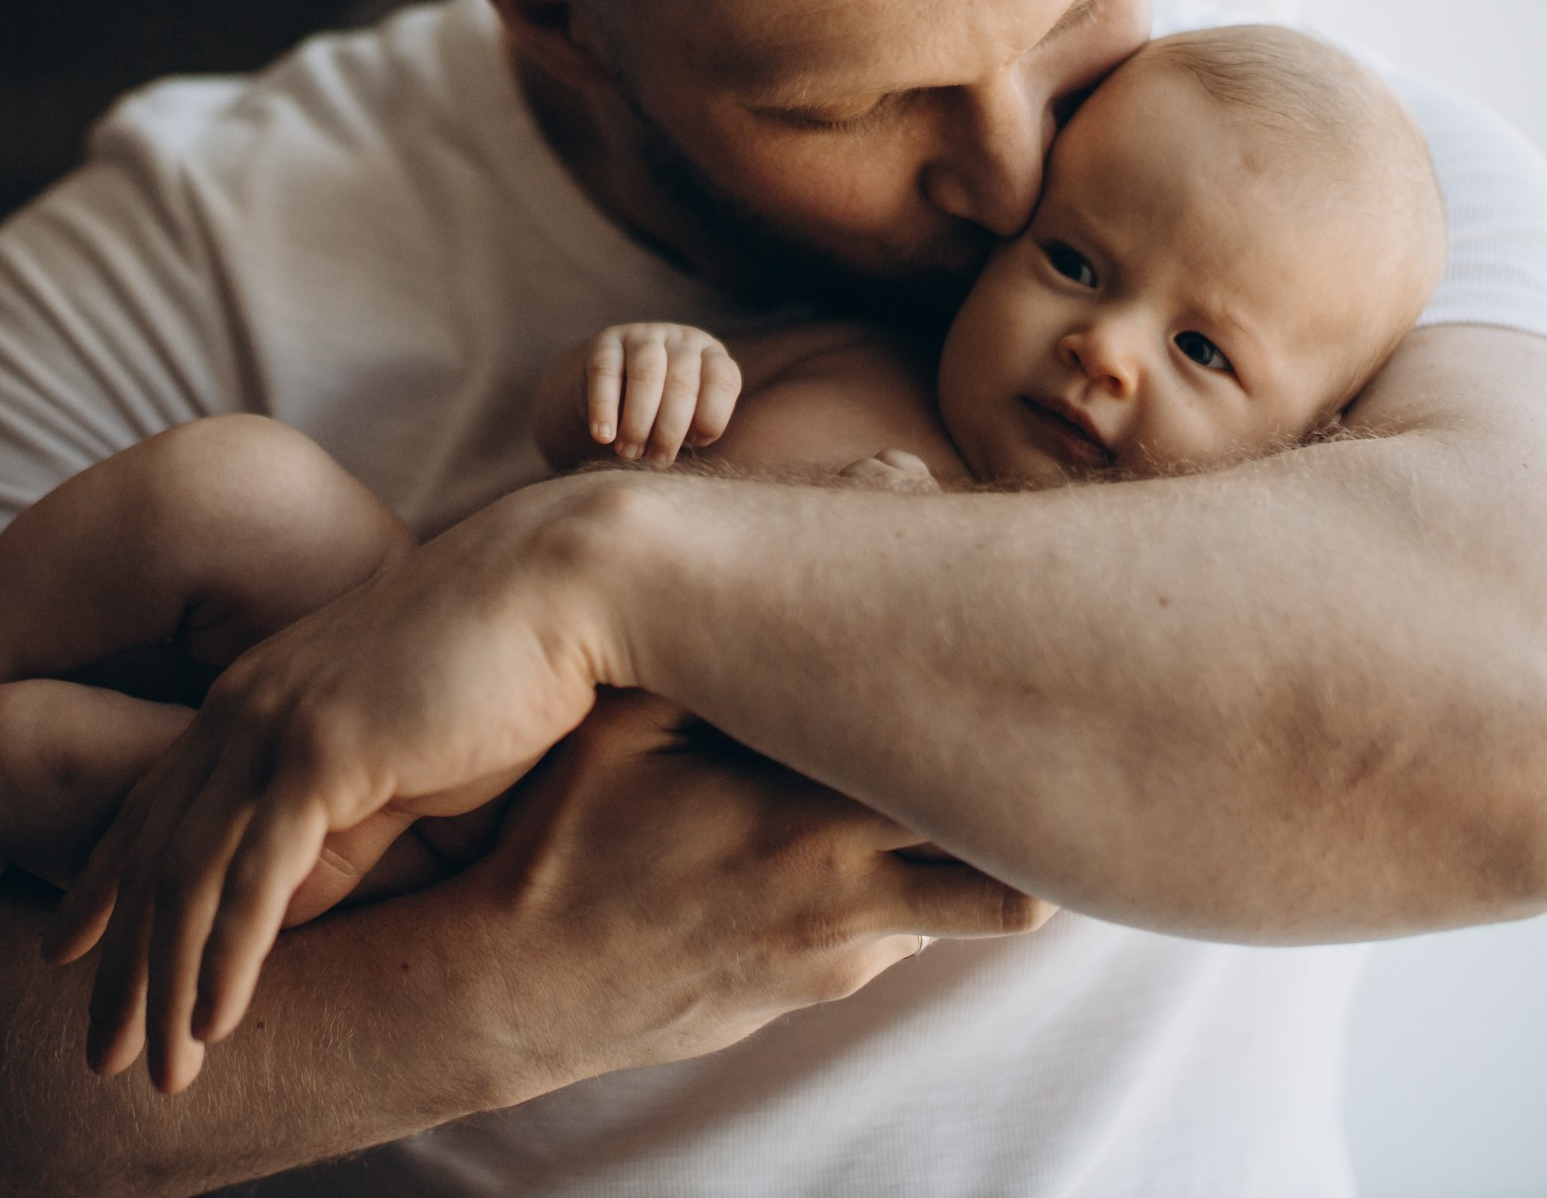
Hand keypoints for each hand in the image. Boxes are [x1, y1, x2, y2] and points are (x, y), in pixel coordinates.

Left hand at [41, 475, 629, 1089]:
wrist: (556, 590)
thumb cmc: (498, 673)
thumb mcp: (400, 770)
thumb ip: (339, 838)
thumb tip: (283, 912)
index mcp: (253, 698)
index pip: (154, 805)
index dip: (103, 881)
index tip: (65, 948)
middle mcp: (243, 708)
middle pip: (154, 855)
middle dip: (121, 966)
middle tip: (95, 1053)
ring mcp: (275, 726)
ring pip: (190, 879)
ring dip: (167, 988)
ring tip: (155, 1077)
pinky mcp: (321, 752)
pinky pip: (257, 876)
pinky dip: (227, 956)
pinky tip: (211, 1023)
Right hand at [422, 693, 1051, 1073]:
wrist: (517, 989)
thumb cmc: (561, 840)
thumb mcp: (616, 730)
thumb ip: (696, 653)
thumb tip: (764, 558)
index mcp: (802, 818)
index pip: (956, 776)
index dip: (1005, 726)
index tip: (1018, 677)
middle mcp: (844, 895)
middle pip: (1009, 867)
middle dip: (1026, 807)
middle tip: (1029, 738)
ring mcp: (841, 954)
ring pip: (967, 900)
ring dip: (964, 844)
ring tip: (944, 778)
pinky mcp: (822, 986)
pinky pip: (903, 930)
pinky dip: (902, 883)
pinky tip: (851, 836)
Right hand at [583, 322, 740, 464]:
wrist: (614, 392)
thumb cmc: (662, 415)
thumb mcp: (687, 420)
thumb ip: (692, 429)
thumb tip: (674, 446)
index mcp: (711, 355)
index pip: (723, 381)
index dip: (711, 419)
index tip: (695, 443)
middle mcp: (682, 340)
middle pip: (682, 383)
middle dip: (670, 430)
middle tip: (656, 459)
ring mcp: (644, 335)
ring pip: (646, 374)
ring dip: (639, 421)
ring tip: (629, 452)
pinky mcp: (606, 342)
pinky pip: (605, 373)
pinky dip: (604, 408)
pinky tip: (604, 436)